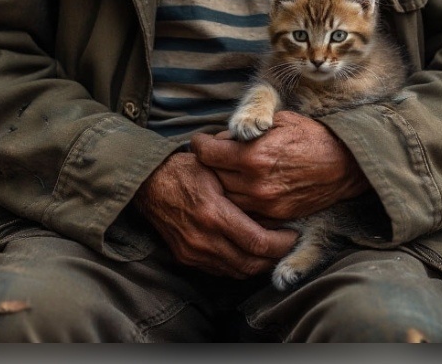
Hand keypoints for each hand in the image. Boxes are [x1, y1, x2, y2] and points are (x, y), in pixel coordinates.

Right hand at [132, 150, 296, 277]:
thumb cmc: (185, 170)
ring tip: (272, 248)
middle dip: (274, 258)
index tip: (293, 234)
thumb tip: (274, 199)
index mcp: (213, 213)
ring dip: (258, 264)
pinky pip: (221, 270)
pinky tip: (247, 250)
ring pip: (237, 271)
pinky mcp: (187, 258)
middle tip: (288, 244)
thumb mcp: (216, 169)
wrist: (148, 184)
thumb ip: (242, 187)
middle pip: (250, 264)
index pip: (257, 242)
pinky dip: (239, 264)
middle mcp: (204, 239)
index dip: (281, 243)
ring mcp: (194, 252)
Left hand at [190, 110, 369, 221]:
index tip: (200, 142)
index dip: (200, 145)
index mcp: (253, 155)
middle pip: (213, 176)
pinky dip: (239, 201)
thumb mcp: (279, 120)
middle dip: (209, 164)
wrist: (343, 164)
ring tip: (226, 172)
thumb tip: (225, 137)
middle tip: (212, 156)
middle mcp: (255, 183)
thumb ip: (248, 128)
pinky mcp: (275, 216)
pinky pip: (244, 212)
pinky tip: (243, 189)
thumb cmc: (311, 136)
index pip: (207, 153)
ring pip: (225, 197)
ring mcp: (265, 204)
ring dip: (222, 184)